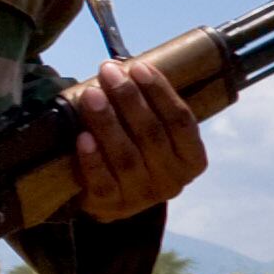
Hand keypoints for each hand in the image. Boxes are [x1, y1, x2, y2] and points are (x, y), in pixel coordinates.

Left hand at [65, 54, 208, 221]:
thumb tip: (124, 68)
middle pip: (152, 134)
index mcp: (192, 159)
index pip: (181, 121)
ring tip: (91, 94)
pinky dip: (92, 159)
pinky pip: (102, 182)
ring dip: (107, 122)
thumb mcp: (154, 134)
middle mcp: (172, 180)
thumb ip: (149, 107)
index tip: (138, 67)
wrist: (112, 199)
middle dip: (129, 99)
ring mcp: (142, 196)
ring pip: (126, 156)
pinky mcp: (112, 207)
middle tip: (108, 73)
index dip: (160, 92)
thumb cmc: (136, 152)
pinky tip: (82, 137)